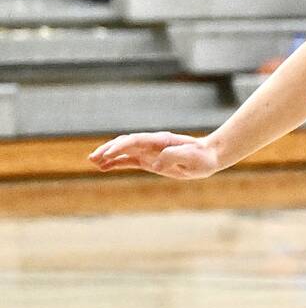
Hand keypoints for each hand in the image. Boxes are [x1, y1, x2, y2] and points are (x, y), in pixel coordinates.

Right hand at [88, 131, 223, 179]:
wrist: (210, 157)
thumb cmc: (202, 156)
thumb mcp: (191, 156)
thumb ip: (173, 156)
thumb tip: (155, 164)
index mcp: (160, 140)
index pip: (135, 140)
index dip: (120, 146)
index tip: (108, 154)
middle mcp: (151, 144)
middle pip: (124, 143)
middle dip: (108, 149)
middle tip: (92, 158)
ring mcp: (149, 152)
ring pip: (123, 152)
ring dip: (108, 156)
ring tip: (93, 162)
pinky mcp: (149, 161)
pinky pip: (129, 161)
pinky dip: (116, 163)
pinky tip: (103, 167)